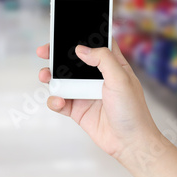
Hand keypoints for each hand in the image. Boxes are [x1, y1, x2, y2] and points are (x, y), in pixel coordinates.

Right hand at [37, 40, 160, 162]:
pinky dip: (54, 100)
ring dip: (50, 76)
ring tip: (45, 76)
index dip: (81, 37)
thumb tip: (80, 49)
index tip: (65, 32)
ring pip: (62, 79)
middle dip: (56, 55)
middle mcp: (96, 77)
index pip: (95, 44)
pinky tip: (59, 102)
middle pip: (72, 60)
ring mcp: (85, 92)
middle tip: (44, 51)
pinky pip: (60, 101)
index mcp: (111, 64)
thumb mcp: (121, 79)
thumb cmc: (133, 111)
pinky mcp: (77, 109)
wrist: (130, 144)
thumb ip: (103, 59)